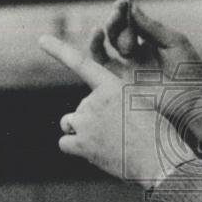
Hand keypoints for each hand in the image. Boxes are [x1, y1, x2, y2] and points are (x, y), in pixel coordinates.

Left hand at [39, 34, 191, 188]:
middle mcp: (95, 101)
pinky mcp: (82, 145)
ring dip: (80, 131)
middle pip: (82, 106)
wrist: (160, 161)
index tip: (42, 40)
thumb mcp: (142, 108)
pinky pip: (65, 143)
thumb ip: (117, 104)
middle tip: (118, 133)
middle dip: (92, 118)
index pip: (81, 64)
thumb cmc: (158, 136)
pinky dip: (75, 148)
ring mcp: (87, 123)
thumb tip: (101, 115)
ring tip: (103, 142)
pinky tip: (94, 153)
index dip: (59, 50)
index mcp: (113, 87)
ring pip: (69, 122)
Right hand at [93, 1, 201, 147]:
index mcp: (152, 42)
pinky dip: (95, 48)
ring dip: (107, 30)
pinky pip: (102, 63)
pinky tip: (97, 34)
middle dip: (117, 19)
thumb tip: (132, 8)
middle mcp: (138, 54)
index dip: (125, 11)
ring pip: (108, 44)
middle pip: (119, 31)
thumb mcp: (174, 42)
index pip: (133, 22)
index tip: (122, 3)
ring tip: (110, 23)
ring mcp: (129, 67)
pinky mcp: (121, 82)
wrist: (194, 101)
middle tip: (120, 13)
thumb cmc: (191, 72)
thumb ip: (152, 27)